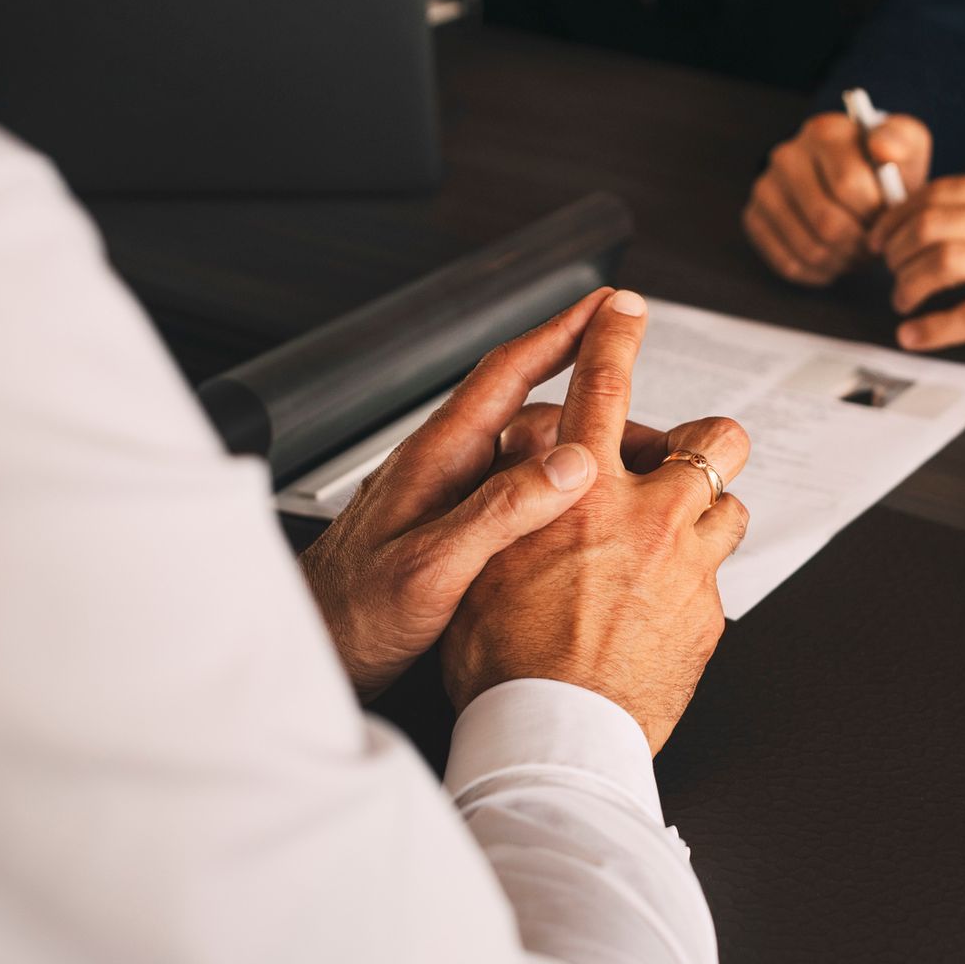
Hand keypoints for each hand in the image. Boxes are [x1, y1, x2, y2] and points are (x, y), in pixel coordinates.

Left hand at [300, 290, 615, 698]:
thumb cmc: (350, 616)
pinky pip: (520, 501)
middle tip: (655, 438)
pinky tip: (587, 528)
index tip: (605, 306)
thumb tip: (570, 463)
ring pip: (530, 461)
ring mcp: (448, 501)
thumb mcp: (431, 566)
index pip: (506, 373)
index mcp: (435, 460)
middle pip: (533, 418)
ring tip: (634, 485)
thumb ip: (499, 512)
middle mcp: (443, 470)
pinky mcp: (452, 534)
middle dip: (597, 414)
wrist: (308, 657)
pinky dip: (562, 501)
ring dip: (584, 464)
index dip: (560, 333)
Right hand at [443, 292, 751, 753]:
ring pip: (730, 507)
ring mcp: (688, 564)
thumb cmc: (507, 660)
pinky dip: (693, 583)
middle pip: (714, 438)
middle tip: (678, 462)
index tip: (626, 309)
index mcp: (582, 492)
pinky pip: (716, 578)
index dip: (615, 334)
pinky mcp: (710, 613)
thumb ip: (511, 502)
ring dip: (705, 517)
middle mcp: (648, 517)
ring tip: (670, 543)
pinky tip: (659, 609)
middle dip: (702, 441)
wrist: (555, 735)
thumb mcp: (484, 560)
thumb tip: (520, 468)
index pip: (603, 383)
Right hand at [744, 112, 931, 286]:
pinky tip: (834, 262)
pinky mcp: (754, 218)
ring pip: (809, 248)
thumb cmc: (883, 169)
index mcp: (825, 131)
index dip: (875, 215)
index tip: (887, 219)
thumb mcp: (905, 147)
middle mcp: (787, 155)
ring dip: (841, 262)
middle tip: (873, 247)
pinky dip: (818, 273)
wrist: (849, 181)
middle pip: (826, 222)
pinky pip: (788, 264)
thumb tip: (883, 150)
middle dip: (859, 244)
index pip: (848, 186)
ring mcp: (765, 188)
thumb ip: (903, 142)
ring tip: (857, 255)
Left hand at [868, 168, 964, 351]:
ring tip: (903, 301)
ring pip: (943, 264)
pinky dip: (933, 328)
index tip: (883, 238)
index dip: (898, 217)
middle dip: (897, 252)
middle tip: (890, 271)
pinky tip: (915, 335)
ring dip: (909, 285)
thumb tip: (929, 216)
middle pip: (931, 226)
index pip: (938, 193)